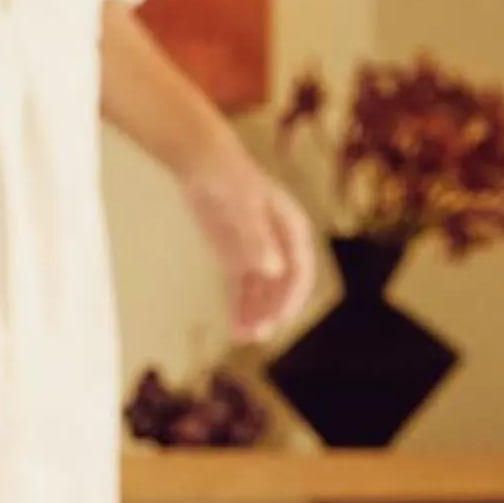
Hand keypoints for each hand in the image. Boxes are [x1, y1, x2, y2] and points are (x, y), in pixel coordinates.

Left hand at [181, 145, 319, 344]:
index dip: (291, 297)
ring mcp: (258, 254)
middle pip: (282, 287)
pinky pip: (242, 290)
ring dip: (255, 315)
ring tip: (242, 337)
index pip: (300, 271)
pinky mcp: (237, 259)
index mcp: (292, 230)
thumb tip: (273, 272)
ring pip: (261, 293)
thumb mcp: (243, 208)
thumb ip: (257, 240)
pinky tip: (234, 328)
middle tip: (257, 335)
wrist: (204, 165)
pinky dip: (239, 308)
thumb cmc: (229, 179)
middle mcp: (280, 245)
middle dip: (271, 312)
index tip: (278, 319)